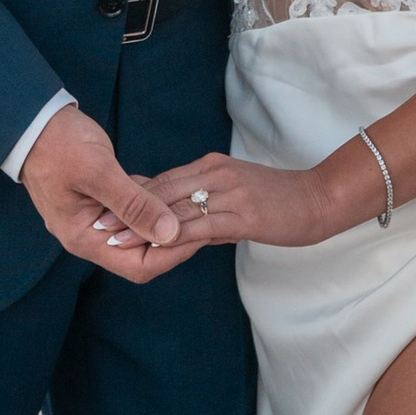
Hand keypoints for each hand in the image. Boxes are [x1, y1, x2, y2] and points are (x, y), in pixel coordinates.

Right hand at [20, 106, 202, 282]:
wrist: (33, 120)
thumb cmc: (58, 144)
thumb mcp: (97, 171)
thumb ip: (134, 204)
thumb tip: (171, 232)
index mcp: (84, 237)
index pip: (138, 266)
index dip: (171, 254)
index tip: (197, 232)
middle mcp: (90, 235)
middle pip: (142, 253)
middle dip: (173, 238)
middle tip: (201, 215)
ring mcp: (96, 217)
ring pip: (141, 230)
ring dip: (165, 219)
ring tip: (194, 203)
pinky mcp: (102, 199)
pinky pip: (134, 210)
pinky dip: (153, 202)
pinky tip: (173, 190)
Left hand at [116, 153, 341, 249]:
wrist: (320, 199)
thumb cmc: (281, 202)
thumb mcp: (238, 196)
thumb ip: (209, 209)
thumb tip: (183, 228)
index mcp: (211, 168)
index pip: (162, 180)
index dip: (131, 196)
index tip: (104, 209)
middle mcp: (215, 174)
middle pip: (161, 191)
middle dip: (126, 209)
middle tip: (96, 225)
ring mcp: (229, 192)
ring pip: (176, 208)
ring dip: (141, 225)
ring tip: (114, 240)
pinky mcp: (243, 214)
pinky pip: (202, 226)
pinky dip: (175, 235)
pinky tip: (156, 246)